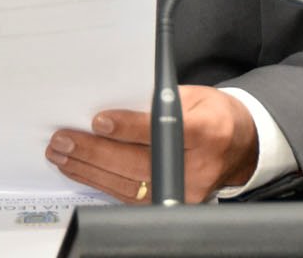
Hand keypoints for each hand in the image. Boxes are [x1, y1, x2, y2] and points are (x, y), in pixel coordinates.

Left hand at [46, 86, 257, 203]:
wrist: (240, 147)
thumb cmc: (214, 116)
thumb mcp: (194, 96)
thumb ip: (159, 101)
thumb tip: (114, 106)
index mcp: (207, 131)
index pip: (163, 130)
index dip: (129, 127)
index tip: (100, 121)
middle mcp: (198, 167)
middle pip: (139, 163)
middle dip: (95, 152)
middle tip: (63, 141)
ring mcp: (185, 192)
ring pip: (128, 184)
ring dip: (89, 169)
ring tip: (62, 155)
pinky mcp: (172, 206)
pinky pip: (130, 195)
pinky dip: (101, 182)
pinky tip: (81, 170)